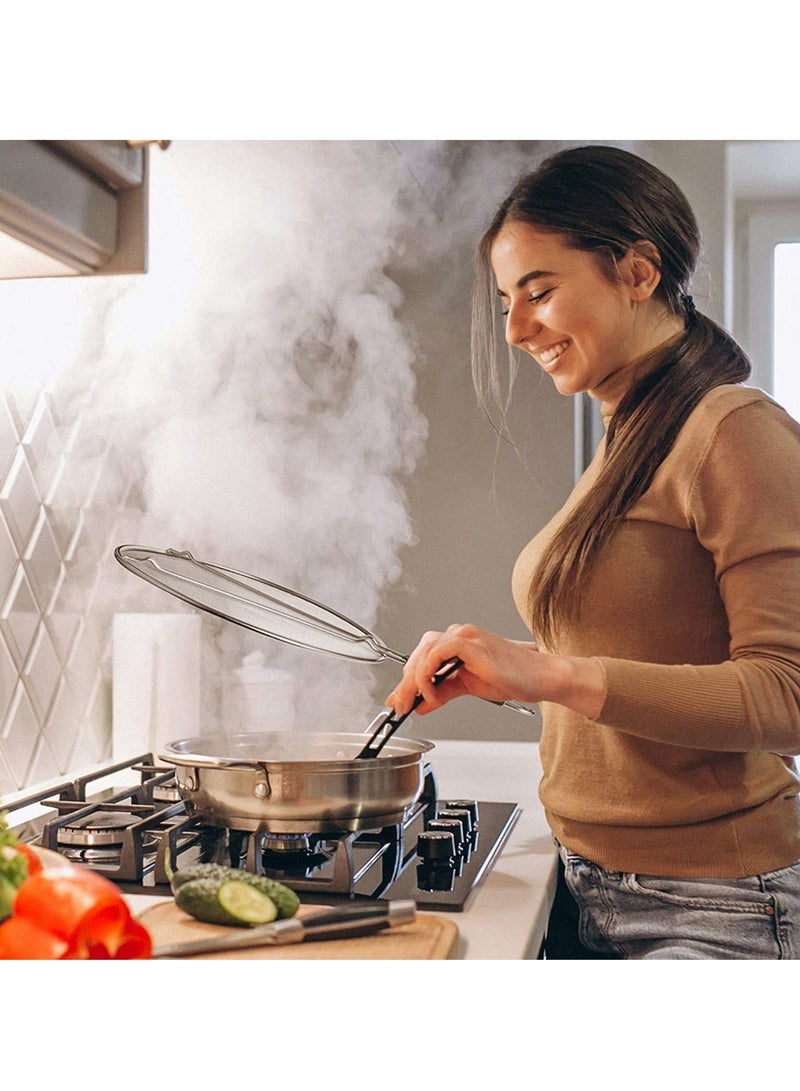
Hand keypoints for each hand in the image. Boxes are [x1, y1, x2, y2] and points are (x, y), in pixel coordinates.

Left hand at [386, 623, 606, 719]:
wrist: (539, 678)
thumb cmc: (511, 678)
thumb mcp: (467, 686)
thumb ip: (442, 692)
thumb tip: (419, 704)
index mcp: (456, 640)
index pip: (421, 655)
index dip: (406, 679)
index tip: (397, 701)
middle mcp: (458, 633)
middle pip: (419, 653)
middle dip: (405, 683)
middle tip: (399, 706)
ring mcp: (465, 636)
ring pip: (424, 652)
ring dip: (414, 681)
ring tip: (416, 702)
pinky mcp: (471, 644)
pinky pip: (438, 653)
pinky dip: (429, 674)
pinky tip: (432, 692)